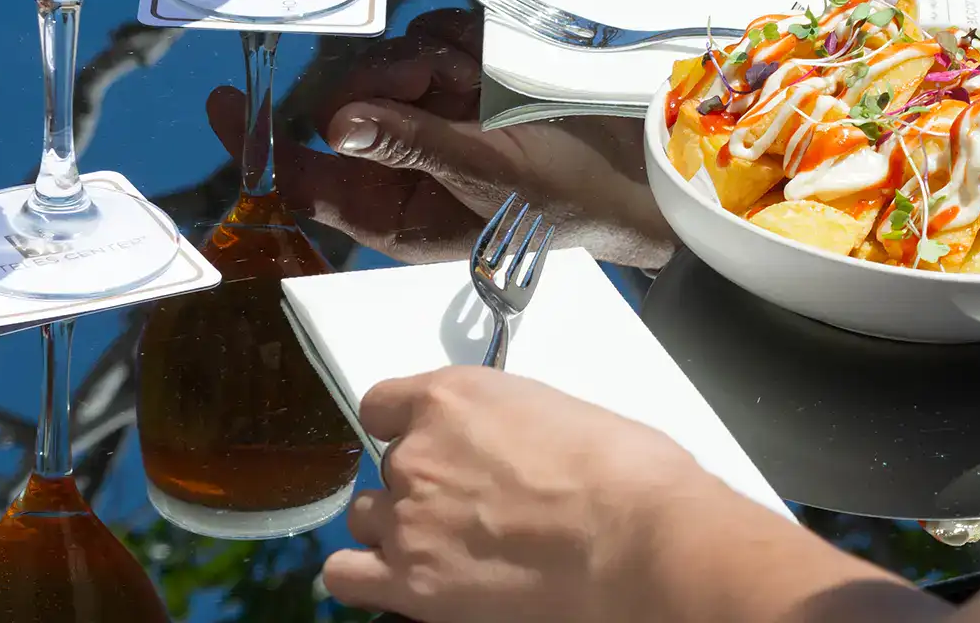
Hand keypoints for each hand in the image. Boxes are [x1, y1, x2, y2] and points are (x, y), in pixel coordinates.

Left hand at [206, 8, 676, 266]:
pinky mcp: (468, 78)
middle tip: (429, 79)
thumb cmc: (571, 198)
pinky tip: (494, 68)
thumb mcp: (491, 174)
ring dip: (433, 62)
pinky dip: (461, 43)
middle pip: (346, 101)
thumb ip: (413, 144)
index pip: (305, 176)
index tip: (220, 99)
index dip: (258, 141)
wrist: (643, 172)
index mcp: (396, 211)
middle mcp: (407, 162)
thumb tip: (337, 124)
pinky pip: (434, 36)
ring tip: (482, 87)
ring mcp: (436, 116)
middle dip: (382, 81)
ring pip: (391, 60)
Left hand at [325, 367, 705, 621]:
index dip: (406, 426)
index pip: (383, 404)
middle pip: (387, 467)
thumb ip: (504, 425)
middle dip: (420, 484)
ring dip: (395, 528)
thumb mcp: (555, 410)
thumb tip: (505, 451)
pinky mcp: (411, 582)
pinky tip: (400, 579)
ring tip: (445, 544)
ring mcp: (408, 520)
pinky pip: (346, 575)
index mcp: (451, 397)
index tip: (431, 443)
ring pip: (366, 518)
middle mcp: (416, 453)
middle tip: (470, 505)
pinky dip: (363, 576)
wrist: (632, 536)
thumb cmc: (622, 471)